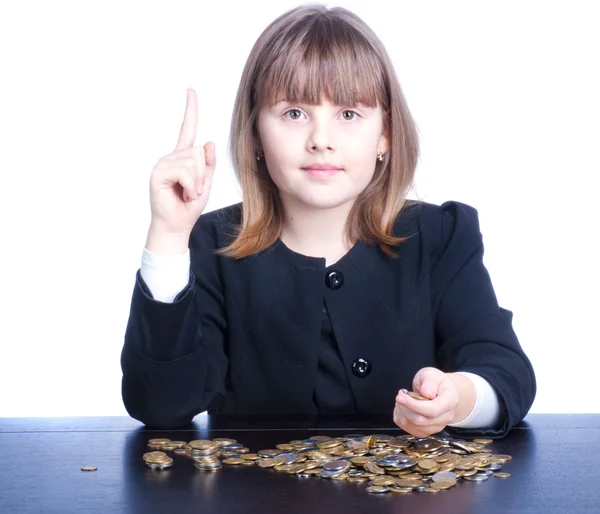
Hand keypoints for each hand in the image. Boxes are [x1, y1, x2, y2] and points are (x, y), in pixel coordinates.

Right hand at [148, 88, 216, 234]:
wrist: (177, 225)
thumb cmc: (189, 205)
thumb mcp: (207, 183)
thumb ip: (209, 164)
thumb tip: (208, 142)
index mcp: (183, 156)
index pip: (187, 129)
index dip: (190, 110)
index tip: (191, 90)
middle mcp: (172, 156)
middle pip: (198, 152)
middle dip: (203, 174)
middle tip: (195, 190)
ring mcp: (163, 163)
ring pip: (193, 161)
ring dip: (198, 182)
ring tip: (188, 193)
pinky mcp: (158, 172)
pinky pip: (185, 171)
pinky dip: (191, 186)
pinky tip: (184, 194)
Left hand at [392, 367, 459, 437]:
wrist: (441, 392)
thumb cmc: (436, 382)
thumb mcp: (432, 374)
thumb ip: (429, 382)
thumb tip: (426, 393)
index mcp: (449, 402)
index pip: (433, 410)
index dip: (414, 405)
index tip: (401, 396)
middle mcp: (445, 418)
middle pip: (420, 420)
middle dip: (405, 407)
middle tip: (401, 394)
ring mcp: (435, 427)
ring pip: (412, 425)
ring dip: (401, 412)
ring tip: (403, 399)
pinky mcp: (425, 431)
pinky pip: (408, 428)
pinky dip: (400, 417)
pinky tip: (403, 407)